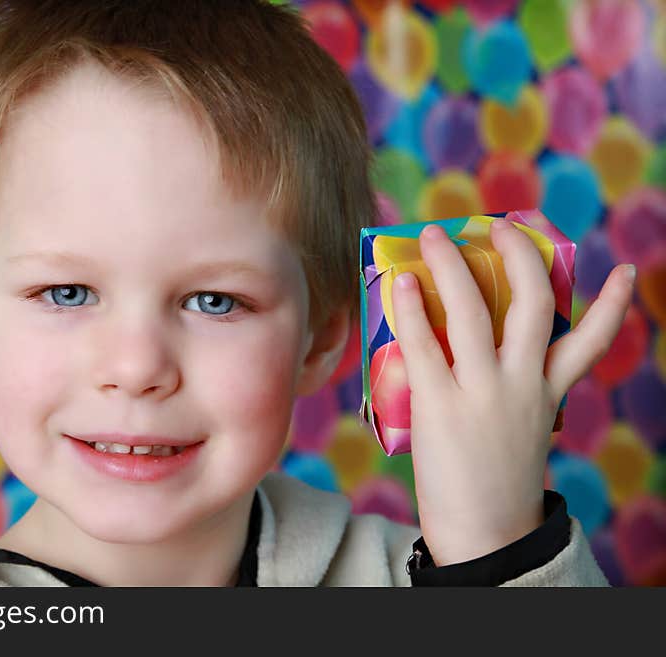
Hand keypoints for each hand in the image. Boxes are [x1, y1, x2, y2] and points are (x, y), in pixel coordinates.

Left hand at [391, 218, 634, 566]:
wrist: (484, 535)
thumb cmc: (495, 482)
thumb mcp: (521, 431)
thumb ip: (512, 391)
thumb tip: (469, 353)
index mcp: (547, 394)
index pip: (589, 344)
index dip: (610, 306)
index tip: (621, 271)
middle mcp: (523, 385)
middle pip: (532, 304)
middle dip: (519, 257)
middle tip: (499, 226)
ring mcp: (484, 393)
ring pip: (474, 311)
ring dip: (453, 265)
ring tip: (435, 235)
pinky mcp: (442, 406)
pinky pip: (426, 344)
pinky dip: (414, 309)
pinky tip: (403, 283)